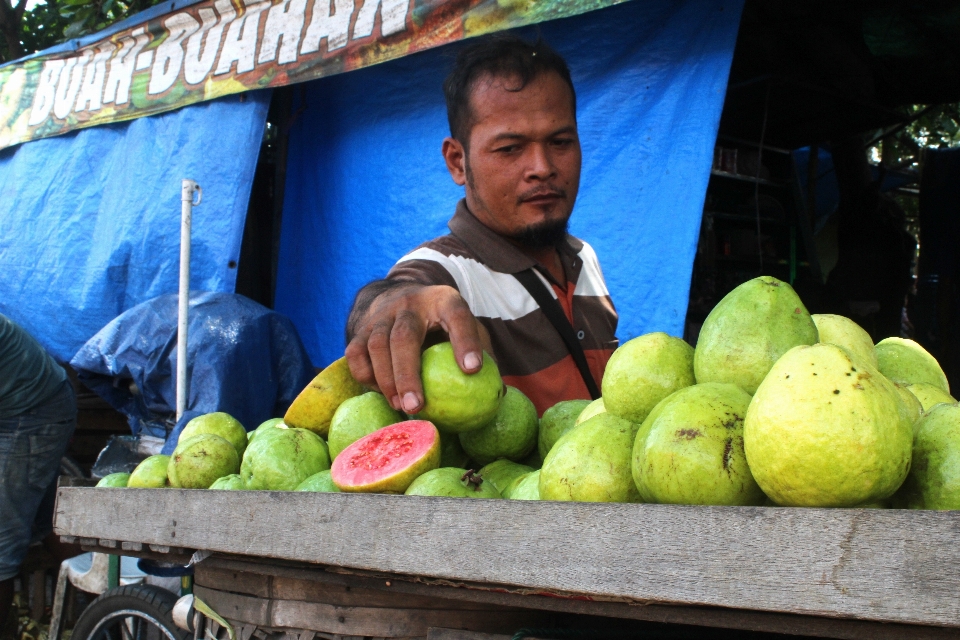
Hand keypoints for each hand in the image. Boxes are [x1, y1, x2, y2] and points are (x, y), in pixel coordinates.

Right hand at [345, 284, 491, 413]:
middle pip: (405, 335)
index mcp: (444, 300)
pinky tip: (381, 394)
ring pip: (376, 344)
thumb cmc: (444, 324)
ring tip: (401, 406)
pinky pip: (356, 352)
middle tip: (417, 406)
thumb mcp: (466, 328)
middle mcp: (410, 304)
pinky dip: (366, 375)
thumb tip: (498, 393)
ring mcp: (382, 314)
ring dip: (386, 380)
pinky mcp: (361, 327)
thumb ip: (482, 354)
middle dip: (409, 373)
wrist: (403, 298)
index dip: (465, 341)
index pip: (457, 316)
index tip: (472, 370)